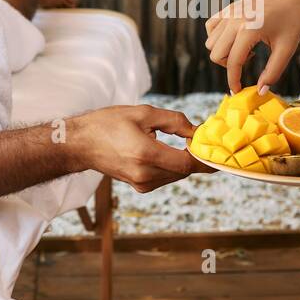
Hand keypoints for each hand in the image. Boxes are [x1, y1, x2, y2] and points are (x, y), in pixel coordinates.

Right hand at [71, 105, 214, 192]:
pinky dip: (172, 165)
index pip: (186, 164)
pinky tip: (167, 151)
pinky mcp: (139, 186)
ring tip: (185, 143)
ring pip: (176, 175)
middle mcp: (144, 174)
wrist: (80, 144)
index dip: (205, 158)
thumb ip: (174, 121)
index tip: (218, 151)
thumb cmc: (108, 124)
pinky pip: (165, 177)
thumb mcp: (143, 113)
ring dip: (183, 161)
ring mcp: (141, 184)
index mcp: (145, 155)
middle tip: (204, 141)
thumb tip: (196, 131)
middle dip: (196, 157)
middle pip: (184, 170)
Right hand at [205, 0, 299, 92]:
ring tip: (246, 49)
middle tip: (250, 61)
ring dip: (224, 52)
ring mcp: (229, 11)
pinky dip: (218, 38)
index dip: (233, 81)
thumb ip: (273, 72)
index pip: (233, 62)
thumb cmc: (293, 20)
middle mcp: (234, 19)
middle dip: (229, 66)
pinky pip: (211, 28)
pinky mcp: (228, 8)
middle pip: (216, 54)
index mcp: (249, 29)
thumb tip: (260, 92)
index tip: (237, 91)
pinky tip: (237, 39)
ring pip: (211, 42)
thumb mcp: (287, 49)